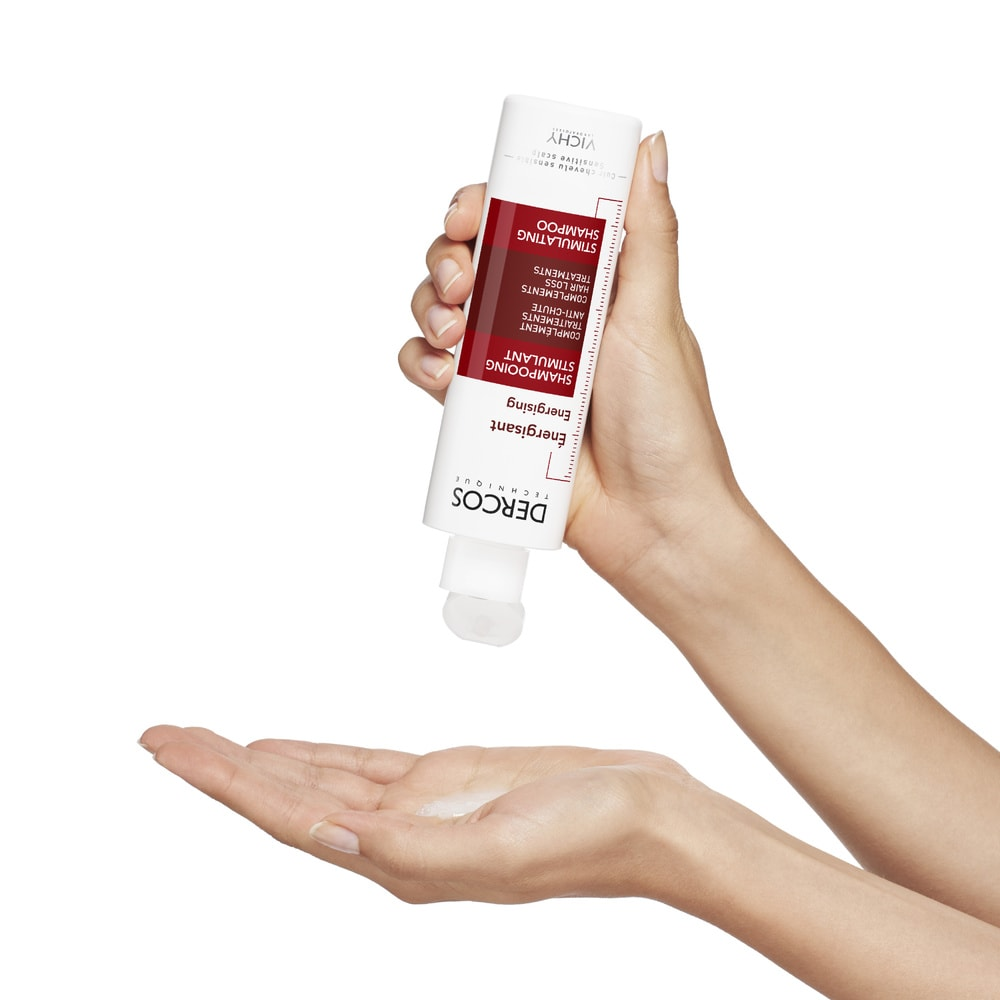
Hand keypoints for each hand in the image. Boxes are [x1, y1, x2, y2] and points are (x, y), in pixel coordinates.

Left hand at [140, 725, 701, 904]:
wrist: (654, 818)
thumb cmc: (595, 837)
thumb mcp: (503, 849)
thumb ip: (414, 851)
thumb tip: (333, 837)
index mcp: (401, 860)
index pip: (288, 816)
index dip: (222, 783)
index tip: (168, 749)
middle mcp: (397, 838)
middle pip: (287, 797)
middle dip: (220, 767)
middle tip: (161, 735)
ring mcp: (420, 809)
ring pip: (317, 780)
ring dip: (258, 761)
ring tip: (206, 740)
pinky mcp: (447, 780)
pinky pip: (361, 765)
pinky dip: (315, 755)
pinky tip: (287, 750)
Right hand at [402, 134, 753, 599]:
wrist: (651, 522)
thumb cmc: (669, 424)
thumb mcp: (655, 318)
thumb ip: (648, 235)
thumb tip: (652, 145)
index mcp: (584, 285)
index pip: (520, 222)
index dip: (482, 207)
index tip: (468, 213)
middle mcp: (542, 318)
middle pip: (468, 262)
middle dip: (447, 261)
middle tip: (461, 286)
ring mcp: (510, 366)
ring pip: (440, 314)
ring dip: (428, 310)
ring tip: (453, 336)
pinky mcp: (487, 414)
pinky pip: (430, 374)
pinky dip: (422, 366)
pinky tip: (443, 378)